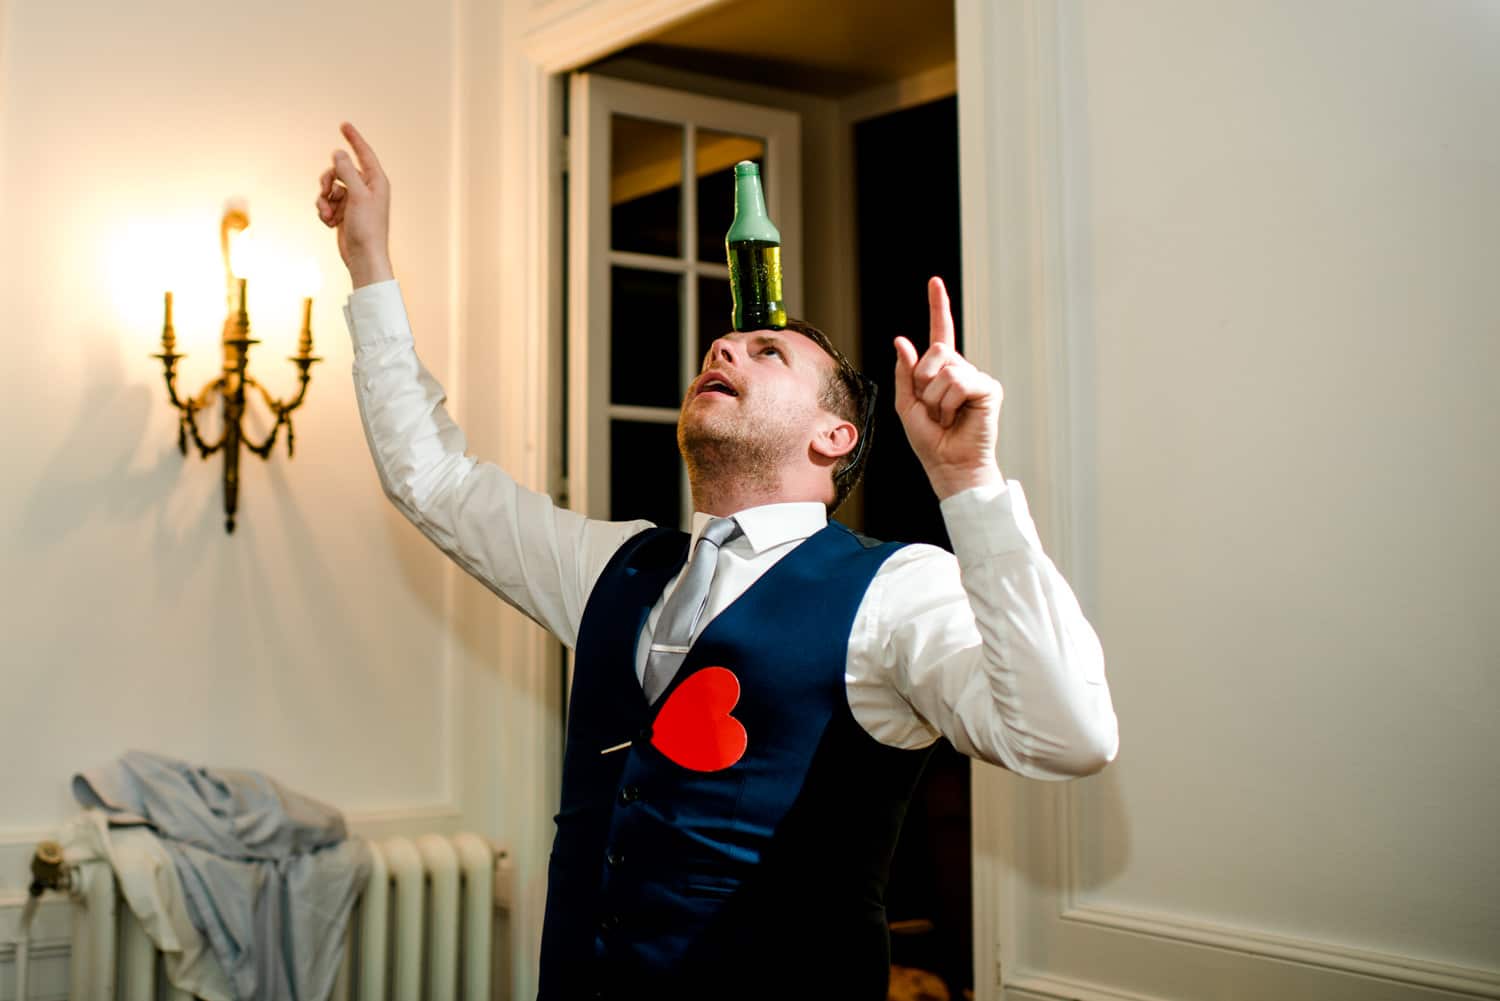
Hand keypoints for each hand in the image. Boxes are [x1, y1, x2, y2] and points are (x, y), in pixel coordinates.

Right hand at [315, 122, 392, 287]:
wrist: (363, 257)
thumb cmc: (367, 228)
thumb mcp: (356, 196)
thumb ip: (346, 172)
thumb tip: (338, 153)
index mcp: (376, 181)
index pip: (364, 153)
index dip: (354, 139)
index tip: (344, 124)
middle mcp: (366, 189)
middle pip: (339, 170)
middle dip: (327, 180)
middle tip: (325, 192)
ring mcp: (354, 201)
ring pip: (329, 187)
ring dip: (323, 199)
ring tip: (327, 215)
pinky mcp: (344, 213)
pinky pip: (327, 202)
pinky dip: (324, 210)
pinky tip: (329, 223)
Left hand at [893, 277, 1003, 498]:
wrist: (948, 464)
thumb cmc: (929, 440)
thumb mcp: (907, 404)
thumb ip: (905, 372)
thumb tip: (902, 340)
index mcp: (940, 371)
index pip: (940, 333)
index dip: (938, 307)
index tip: (934, 282)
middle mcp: (960, 370)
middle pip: (936, 350)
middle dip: (923, 381)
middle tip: (932, 408)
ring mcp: (975, 377)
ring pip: (945, 369)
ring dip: (935, 398)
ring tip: (944, 417)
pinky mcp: (988, 388)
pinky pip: (959, 382)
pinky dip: (950, 402)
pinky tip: (957, 416)